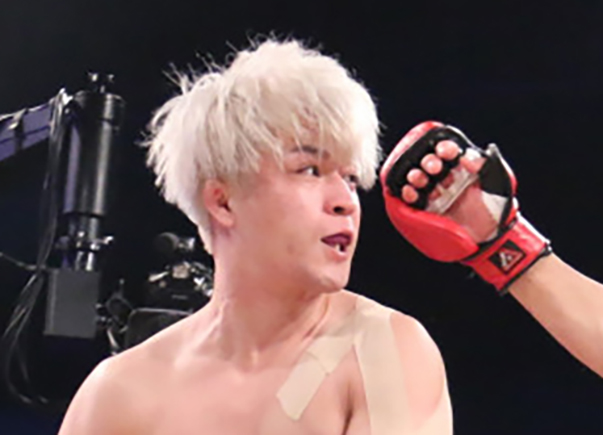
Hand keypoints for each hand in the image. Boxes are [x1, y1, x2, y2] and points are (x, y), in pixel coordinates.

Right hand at [380, 121, 550, 291]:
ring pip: (418, 179)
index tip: (445, 152)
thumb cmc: (498, 209)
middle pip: (429, 163)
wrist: (492, 237)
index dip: (444, 149)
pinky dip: (408, 194)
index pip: (448, 152)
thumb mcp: (499, 181)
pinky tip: (411, 192)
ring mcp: (435, 195)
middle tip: (434, 169)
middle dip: (428, 162)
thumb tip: (466, 156)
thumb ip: (486, 164)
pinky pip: (412, 200)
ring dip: (416, 176)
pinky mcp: (427, 211)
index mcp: (463, 169)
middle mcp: (446, 179)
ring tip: (420, 180)